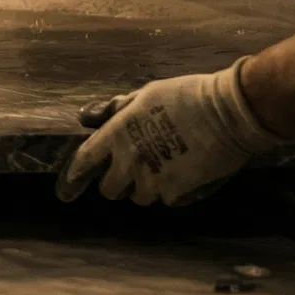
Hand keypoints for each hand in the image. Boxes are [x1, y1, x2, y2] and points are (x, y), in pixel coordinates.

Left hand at [56, 60, 286, 205]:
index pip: (84, 162)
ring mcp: (153, 179)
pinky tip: (185, 172)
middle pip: (109, 190)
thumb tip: (84, 117)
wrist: (229, 112)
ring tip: (164, 166)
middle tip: (132, 172)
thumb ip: (112, 110)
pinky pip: (166, 199)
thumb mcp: (145, 94)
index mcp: (117, 134)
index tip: (65, 192)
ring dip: (146, 187)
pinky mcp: (178, 192)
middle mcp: (130, 160)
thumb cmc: (186, 96)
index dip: (72, 179)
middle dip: (116, 183)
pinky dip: (172, 191)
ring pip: (138, 197)